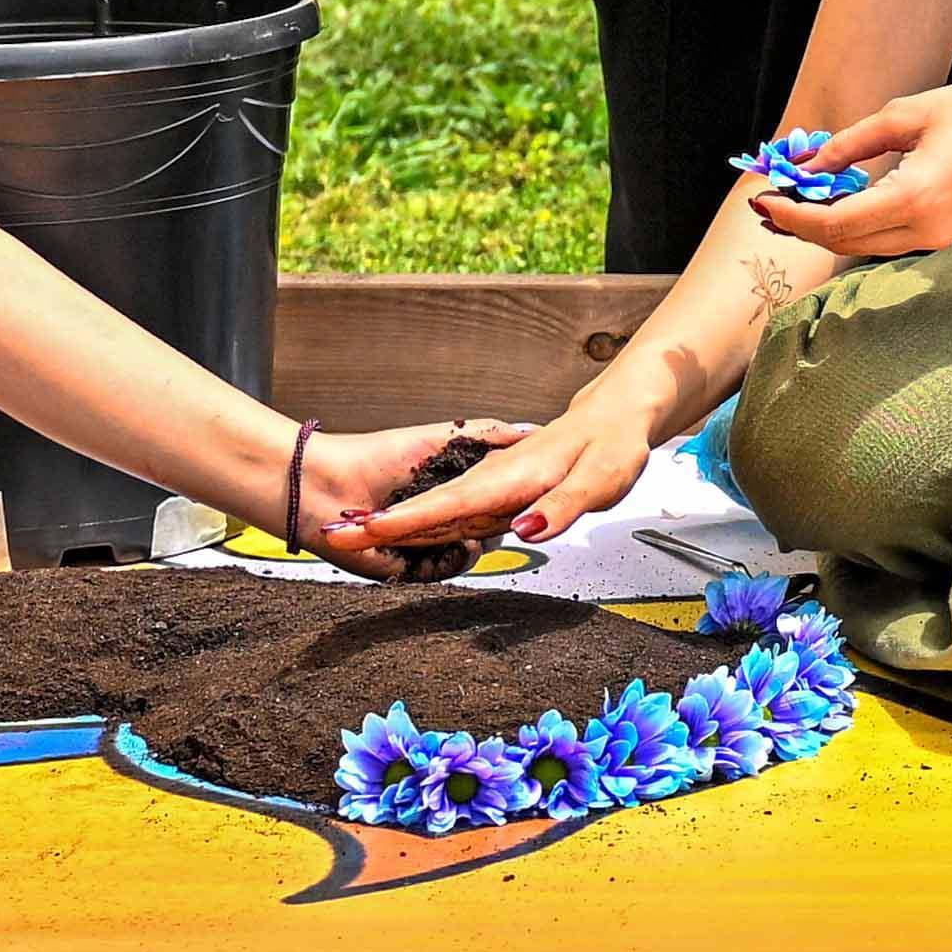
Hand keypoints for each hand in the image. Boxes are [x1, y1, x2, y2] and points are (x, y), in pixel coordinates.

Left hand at [292, 414, 528, 579]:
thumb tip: (531, 432)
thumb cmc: (372, 457)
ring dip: (474, 540)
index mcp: (446, 490)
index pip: (493, 500)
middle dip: (495, 520)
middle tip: (500, 509)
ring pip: (470, 552)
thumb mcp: (442, 436)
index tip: (525, 486)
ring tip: (469, 527)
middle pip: (487, 529)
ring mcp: (424, 546)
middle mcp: (437, 520)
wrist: (325, 487)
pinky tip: (451, 542)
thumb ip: (489, 434)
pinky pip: (445, 571)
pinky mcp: (410, 568)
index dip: (510, 495)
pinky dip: (451, 559)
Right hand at [348, 394, 646, 567]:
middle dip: (382, 522)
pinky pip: (456, 505)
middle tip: (336, 538)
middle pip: (429, 508)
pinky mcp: (493, 482)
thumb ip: (559, 506)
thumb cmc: (611, 445)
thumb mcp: (598, 480)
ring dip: (396, 524)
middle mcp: (491, 478)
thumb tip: (524, 529)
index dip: (407, 518)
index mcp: (510, 479)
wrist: (616, 414)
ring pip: (436, 508)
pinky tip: (404, 533)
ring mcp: (488, 479)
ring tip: (349, 536)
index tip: (368, 526)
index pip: (447, 504)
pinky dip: (425, 519)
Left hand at [758, 70, 951, 253]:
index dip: (792, 215)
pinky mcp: (943, 233)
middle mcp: (925, 229)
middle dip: (800, 224)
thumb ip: (851, 144)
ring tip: (793, 200)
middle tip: (767, 202)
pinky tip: (836, 200)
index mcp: (915, 198)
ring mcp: (937, 236)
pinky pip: (885, 237)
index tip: (762, 200)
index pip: (834, 222)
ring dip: (825, 226)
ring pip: (862, 244)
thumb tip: (808, 164)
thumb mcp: (905, 115)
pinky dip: (854, 223)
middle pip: (843, 241)